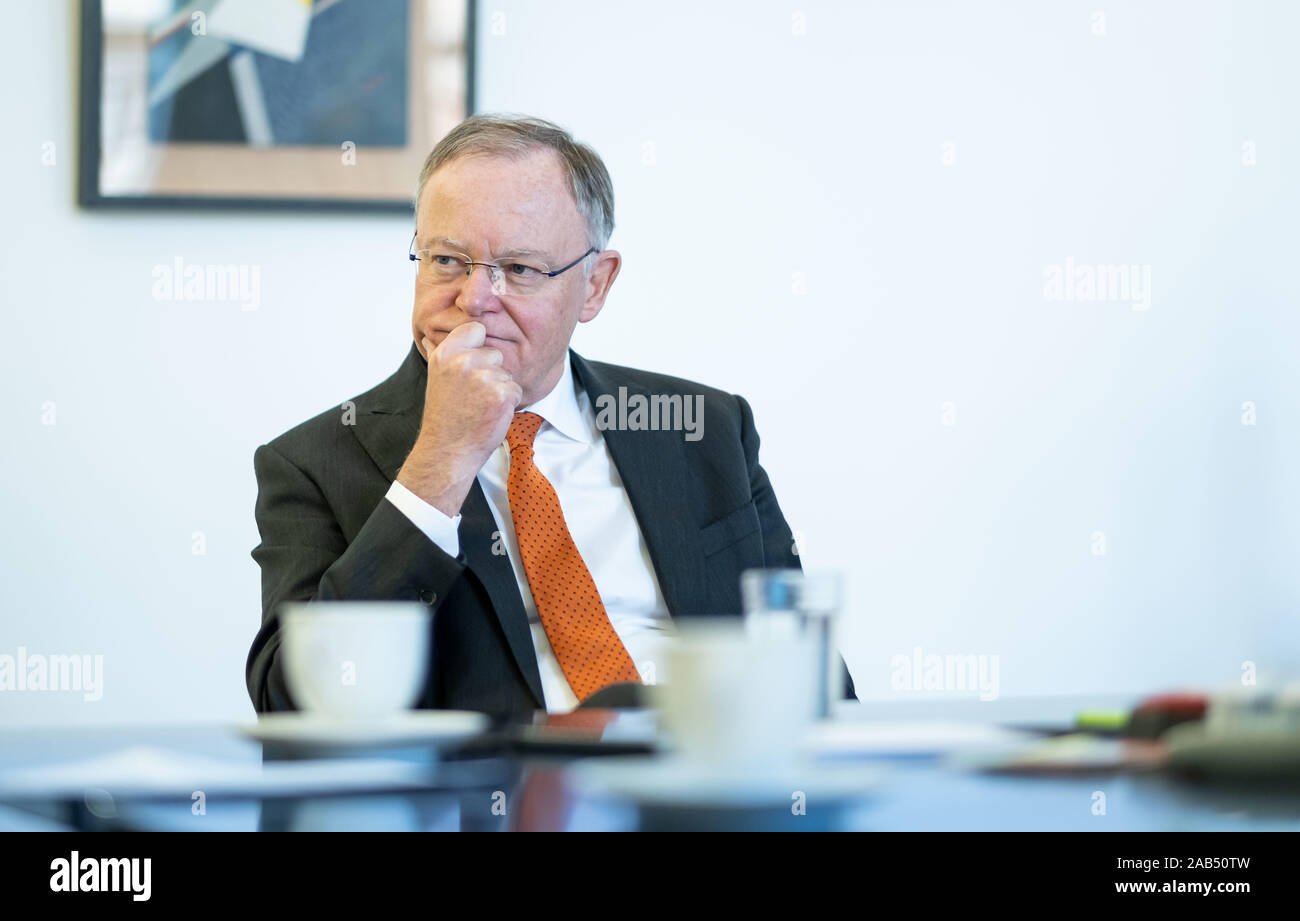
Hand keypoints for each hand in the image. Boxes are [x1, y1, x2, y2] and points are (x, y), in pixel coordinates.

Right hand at [396, 322, 522, 515]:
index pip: (476, 328)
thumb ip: (438, 353)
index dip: (478, 345)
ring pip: (506, 372)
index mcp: (446, 353)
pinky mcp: (502, 394)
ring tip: (478, 405)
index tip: (471, 363)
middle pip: (495, 352)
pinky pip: (515, 388)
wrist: (447, 450)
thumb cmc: (444, 416)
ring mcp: (484, 377)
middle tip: (471, 394)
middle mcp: (464, 362)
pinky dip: (507, 402)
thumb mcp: (435, 378)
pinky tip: (489, 413)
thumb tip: (428, 335)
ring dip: (498, 388)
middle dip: (489, 371)